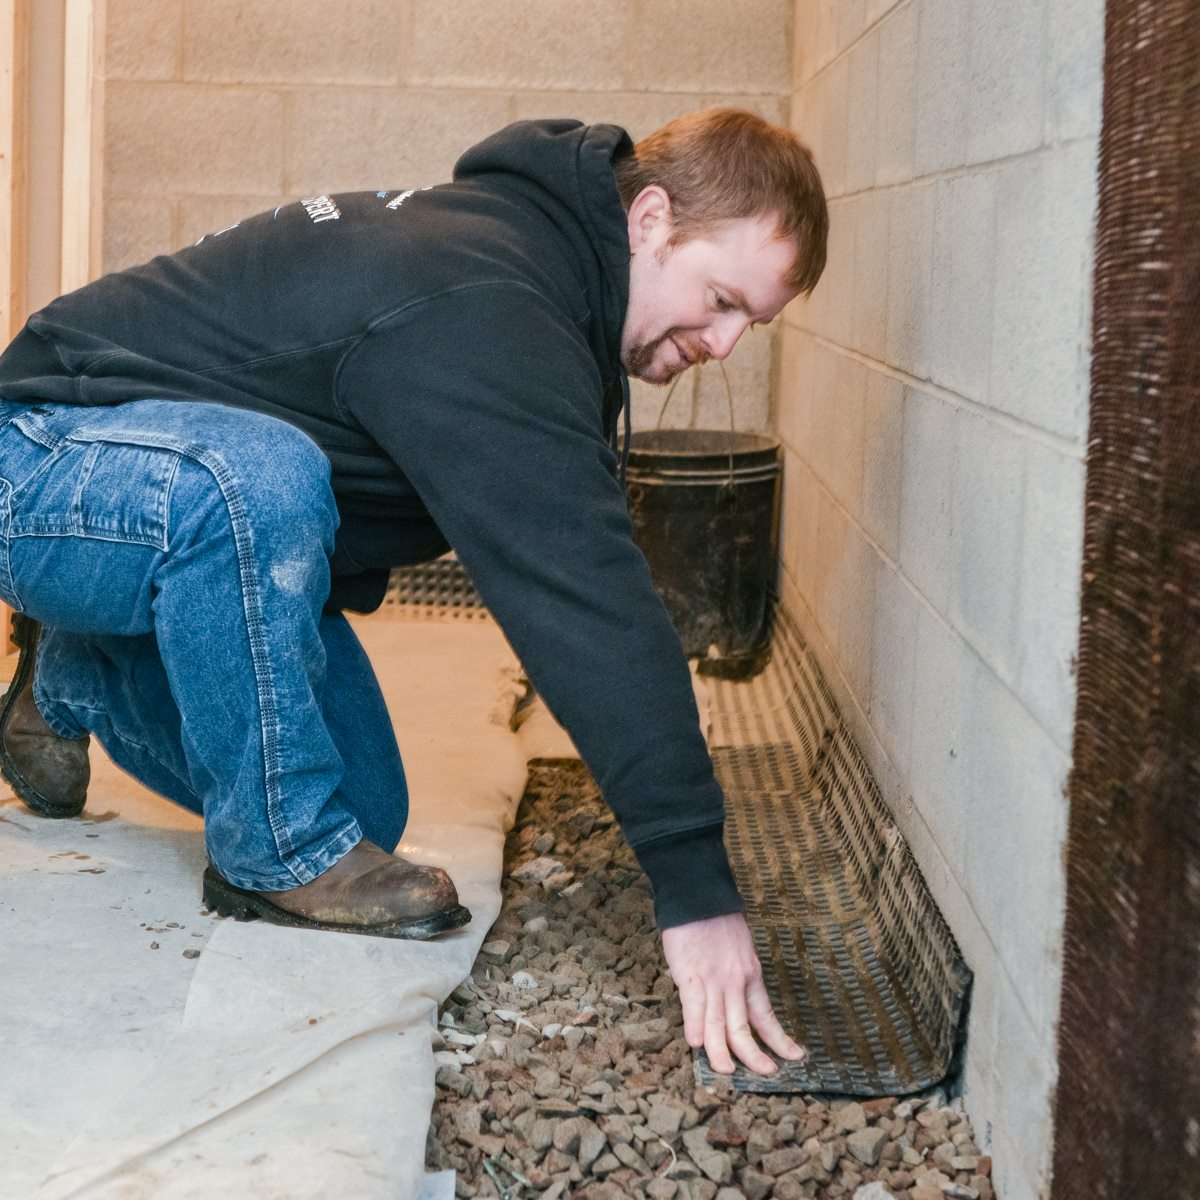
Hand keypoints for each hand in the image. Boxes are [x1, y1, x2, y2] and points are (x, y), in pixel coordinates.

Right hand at [660, 911, 805, 1074]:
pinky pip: (694, 1004)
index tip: (794, 1057)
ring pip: (719, 1023)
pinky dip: (695, 1025)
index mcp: (750, 975)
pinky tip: (697, 1043)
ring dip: (721, 1051)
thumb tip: (732, 997)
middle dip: (754, 1055)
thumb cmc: (717, 921)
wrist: (700, 897)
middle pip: (744, 1027)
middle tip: (765, 1075)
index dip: (779, 1040)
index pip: (765, 1015)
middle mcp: (735, 982)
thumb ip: (737, 975)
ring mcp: (712, 980)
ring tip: (726, 1072)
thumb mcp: (740, 949)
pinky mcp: (689, 973)